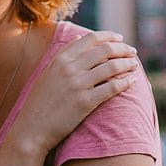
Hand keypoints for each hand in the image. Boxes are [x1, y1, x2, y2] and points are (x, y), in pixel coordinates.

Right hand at [9, 31, 137, 152]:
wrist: (32, 128)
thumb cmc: (40, 102)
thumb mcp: (47, 73)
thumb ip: (63, 55)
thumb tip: (80, 39)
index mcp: (60, 59)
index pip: (90, 39)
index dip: (108, 37)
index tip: (119, 39)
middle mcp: (69, 68)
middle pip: (104, 50)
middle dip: (122, 49)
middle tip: (132, 52)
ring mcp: (77, 85)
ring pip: (111, 67)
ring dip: (127, 64)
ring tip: (134, 65)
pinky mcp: (85, 102)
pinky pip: (112, 88)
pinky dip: (125, 82)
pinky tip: (131, 81)